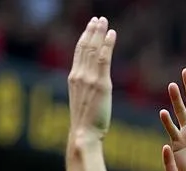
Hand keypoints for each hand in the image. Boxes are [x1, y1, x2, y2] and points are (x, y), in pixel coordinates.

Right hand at [68, 17, 115, 140]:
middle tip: (98, 19)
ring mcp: (88, 78)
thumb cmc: (85, 126)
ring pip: (93, 49)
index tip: (89, 28)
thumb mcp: (82, 104)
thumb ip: (85, 92)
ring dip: (99, 33)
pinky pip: (103, 58)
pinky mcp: (100, 84)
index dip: (84, 38)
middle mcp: (79, 75)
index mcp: (73, 79)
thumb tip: (92, 92)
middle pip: (85, 46)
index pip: (79, 53)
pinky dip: (107, 44)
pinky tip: (112, 34)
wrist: (84, 135)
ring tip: (104, 22)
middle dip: (91, 31)